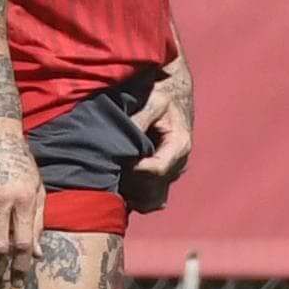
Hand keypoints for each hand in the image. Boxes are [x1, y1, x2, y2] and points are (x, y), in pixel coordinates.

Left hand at [126, 50, 194, 212]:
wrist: (172, 89)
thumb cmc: (161, 91)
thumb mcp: (152, 99)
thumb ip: (139, 119)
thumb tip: (124, 142)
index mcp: (179, 146)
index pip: (156, 171)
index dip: (133, 170)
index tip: (116, 161)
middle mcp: (178, 163)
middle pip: (153, 191)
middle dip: (130, 184)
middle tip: (109, 169)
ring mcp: (172, 171)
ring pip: (152, 199)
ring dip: (132, 194)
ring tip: (113, 176)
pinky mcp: (163, 175)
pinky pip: (150, 198)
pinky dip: (135, 195)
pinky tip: (119, 181)